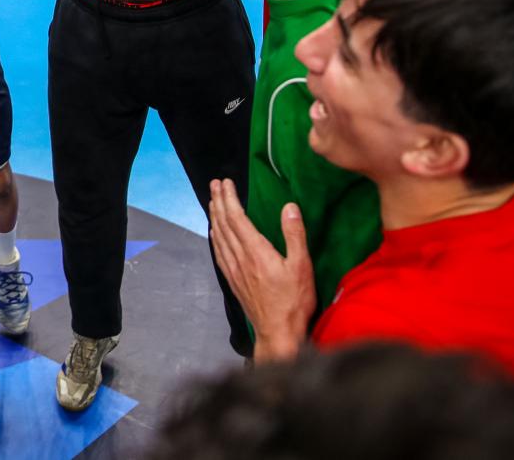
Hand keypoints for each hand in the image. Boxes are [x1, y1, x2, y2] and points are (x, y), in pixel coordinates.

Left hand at [208, 179, 314, 361]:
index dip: (229, 198)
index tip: (226, 182)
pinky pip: (218, 253)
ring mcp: (234, 270)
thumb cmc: (294, 301)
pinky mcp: (233, 281)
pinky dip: (214, 238)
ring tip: (212, 201)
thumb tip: (289, 207)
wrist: (278, 332)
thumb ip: (294, 235)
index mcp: (256, 251)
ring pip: (219, 237)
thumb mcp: (301, 266)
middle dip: (218, 201)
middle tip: (215, 184)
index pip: (237, 218)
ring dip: (214, 216)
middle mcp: (240, 258)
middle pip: (224, 224)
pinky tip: (213, 233)